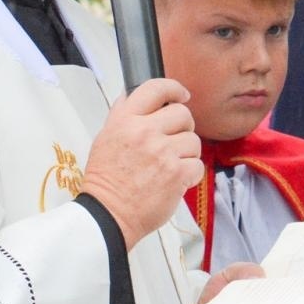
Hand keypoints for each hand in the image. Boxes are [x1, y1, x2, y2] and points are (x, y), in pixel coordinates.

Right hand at [81, 78, 202, 249]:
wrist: (108, 214)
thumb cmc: (106, 180)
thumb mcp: (105, 138)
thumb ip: (122, 115)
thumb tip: (133, 94)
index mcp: (125, 120)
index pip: (155, 88)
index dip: (174, 89)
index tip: (181, 95)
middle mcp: (144, 132)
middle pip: (182, 113)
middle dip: (183, 127)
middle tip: (175, 140)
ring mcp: (162, 153)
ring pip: (193, 140)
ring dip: (187, 153)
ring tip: (172, 164)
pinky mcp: (176, 173)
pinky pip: (197, 164)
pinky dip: (190, 174)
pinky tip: (176, 180)